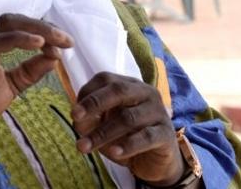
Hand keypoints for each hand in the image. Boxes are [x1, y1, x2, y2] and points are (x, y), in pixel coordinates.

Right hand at [0, 14, 73, 158]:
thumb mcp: (10, 85)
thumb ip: (30, 70)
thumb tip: (54, 55)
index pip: (17, 25)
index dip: (43, 30)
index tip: (65, 43)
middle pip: (14, 19)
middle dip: (44, 26)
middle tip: (68, 40)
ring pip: (7, 25)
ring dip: (37, 30)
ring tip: (59, 41)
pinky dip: (18, 40)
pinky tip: (39, 43)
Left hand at [72, 72, 184, 186]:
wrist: (155, 162)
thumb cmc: (126, 137)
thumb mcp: (104, 126)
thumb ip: (91, 119)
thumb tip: (78, 119)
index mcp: (129, 85)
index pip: (105, 79)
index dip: (88, 93)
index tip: (74, 113)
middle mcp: (145, 93)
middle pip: (118, 91)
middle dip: (94, 104)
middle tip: (76, 119)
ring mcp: (158, 112)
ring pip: (128, 118)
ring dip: (103, 133)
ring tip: (84, 147)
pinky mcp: (166, 134)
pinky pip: (146, 137)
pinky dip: (128, 145)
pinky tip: (113, 153)